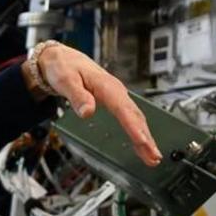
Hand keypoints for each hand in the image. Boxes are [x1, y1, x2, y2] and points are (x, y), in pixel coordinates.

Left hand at [36, 43, 160, 165]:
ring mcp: (117, 97)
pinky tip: (142, 145)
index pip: (123, 109)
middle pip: (135, 116)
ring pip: (136, 118)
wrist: (62, 59)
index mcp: (107, 86)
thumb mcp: (66, 80)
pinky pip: (130, 118)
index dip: (133, 126)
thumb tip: (87, 112)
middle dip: (146, 137)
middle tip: (153, 156)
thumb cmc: (64, 68)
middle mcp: (116, 91)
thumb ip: (77, 96)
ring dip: (145, 138)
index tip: (141, 141)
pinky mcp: (115, 102)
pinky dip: (138, 132)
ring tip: (153, 156)